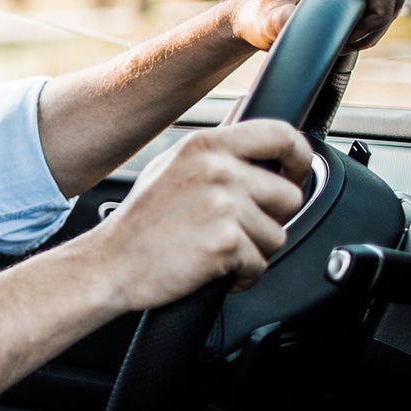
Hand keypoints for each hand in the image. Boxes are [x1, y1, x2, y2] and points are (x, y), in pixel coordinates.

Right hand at [85, 120, 312, 309]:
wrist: (109, 264)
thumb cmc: (139, 224)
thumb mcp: (171, 167)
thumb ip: (215, 154)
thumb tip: (261, 152)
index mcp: (206, 145)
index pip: (281, 135)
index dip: (300, 158)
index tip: (296, 175)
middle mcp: (217, 169)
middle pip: (289, 195)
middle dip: (271, 219)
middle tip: (239, 229)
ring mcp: (222, 205)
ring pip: (277, 235)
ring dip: (254, 250)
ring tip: (217, 249)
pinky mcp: (225, 242)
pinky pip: (260, 265)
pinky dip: (242, 276)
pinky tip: (214, 269)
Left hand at [227, 0, 403, 52]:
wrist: (251, 16)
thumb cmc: (258, 18)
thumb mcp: (268, 21)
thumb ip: (280, 20)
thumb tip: (292, 18)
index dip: (379, 12)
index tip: (355, 37)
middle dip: (378, 20)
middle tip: (350, 43)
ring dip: (376, 21)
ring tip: (348, 41)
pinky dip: (371, 17)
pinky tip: (350, 34)